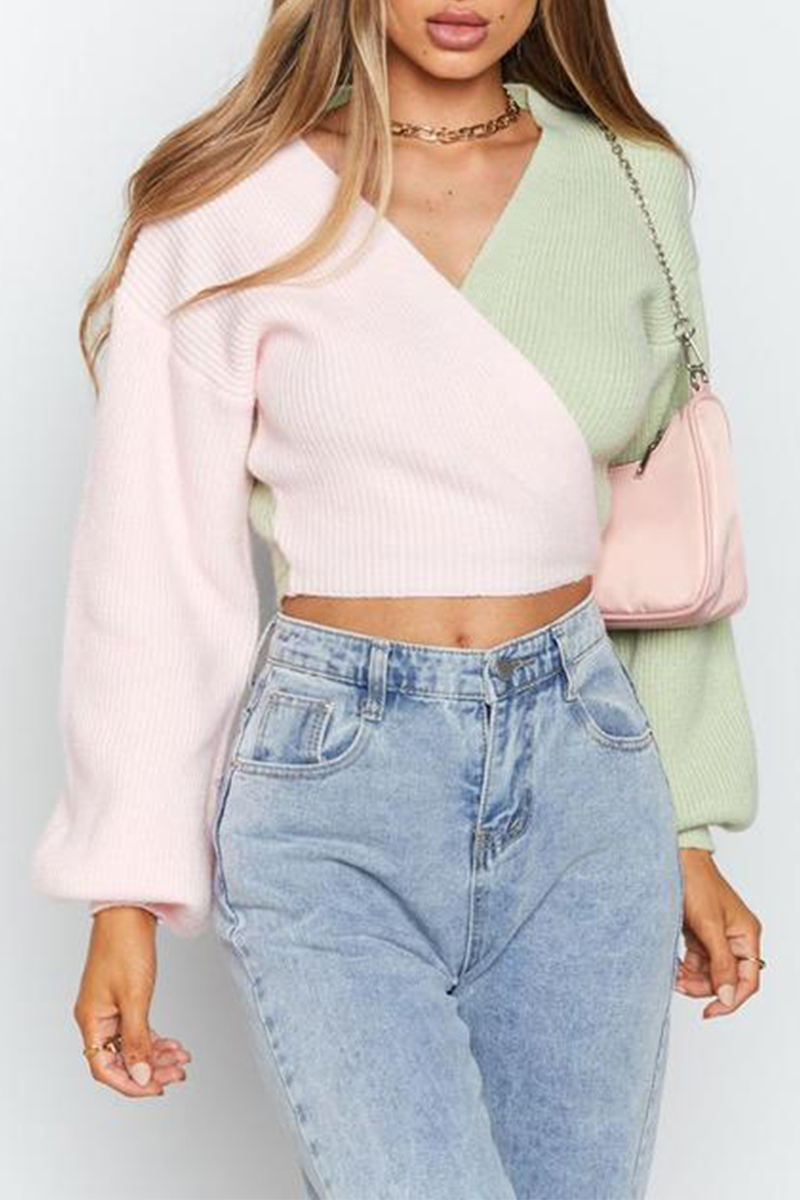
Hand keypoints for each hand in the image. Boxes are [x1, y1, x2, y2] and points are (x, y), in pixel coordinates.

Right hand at [73, 906, 191, 1096]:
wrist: (129, 910)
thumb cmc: (126, 945)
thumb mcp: (135, 997)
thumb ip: (137, 1039)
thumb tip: (140, 1077)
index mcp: (91, 1020)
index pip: (105, 1068)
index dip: (131, 1083)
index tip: (156, 1088)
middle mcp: (97, 1017)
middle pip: (120, 1059)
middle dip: (149, 1070)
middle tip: (178, 1073)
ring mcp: (109, 1008)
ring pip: (131, 1045)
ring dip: (156, 1055)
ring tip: (181, 1060)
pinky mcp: (123, 998)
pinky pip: (137, 1029)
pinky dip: (155, 1038)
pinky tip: (174, 1045)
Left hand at [675, 848, 763, 1018]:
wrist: (676, 859)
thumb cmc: (696, 883)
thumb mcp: (709, 926)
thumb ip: (720, 963)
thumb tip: (729, 996)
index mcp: (747, 935)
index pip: (748, 980)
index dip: (731, 1000)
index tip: (709, 1012)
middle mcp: (735, 938)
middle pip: (726, 979)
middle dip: (704, 987)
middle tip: (680, 985)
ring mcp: (717, 937)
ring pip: (709, 973)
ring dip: (692, 979)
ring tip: (673, 976)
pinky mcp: (700, 934)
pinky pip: (696, 961)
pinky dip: (685, 968)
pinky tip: (672, 967)